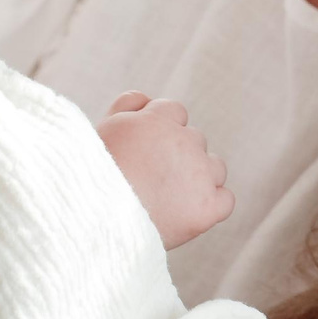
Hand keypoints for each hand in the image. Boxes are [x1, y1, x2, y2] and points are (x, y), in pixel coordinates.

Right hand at [95, 92, 234, 249]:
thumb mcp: (103, 129)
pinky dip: (211, 206)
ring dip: (199, 178)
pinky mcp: (208, 207)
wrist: (92, 220)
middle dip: (178, 156)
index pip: (175, 112)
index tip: (146, 152)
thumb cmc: (92, 178)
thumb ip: (127, 107)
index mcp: (159, 119)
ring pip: (215, 168)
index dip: (160, 133)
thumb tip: (147, 98)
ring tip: (167, 199)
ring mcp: (200, 174)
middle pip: (195, 141)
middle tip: (150, 180)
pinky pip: (225, 200)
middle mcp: (186, 141)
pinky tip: (186, 215)